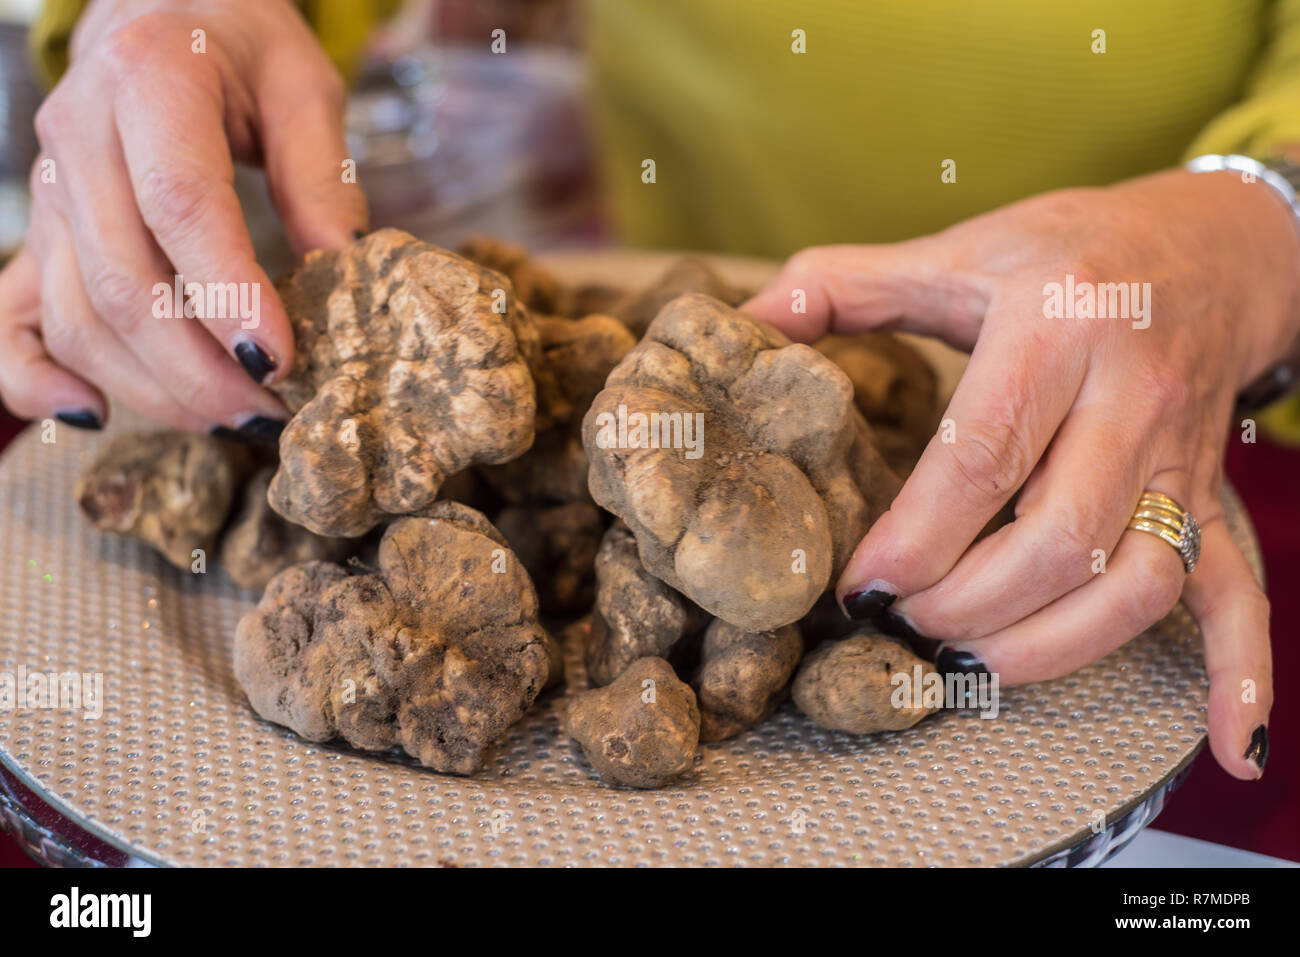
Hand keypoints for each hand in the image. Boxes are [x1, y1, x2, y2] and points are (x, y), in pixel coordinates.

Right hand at [0, 0, 364, 433]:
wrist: (162, 10)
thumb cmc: (241, 49)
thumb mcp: (302, 85)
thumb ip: (321, 175)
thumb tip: (345, 270)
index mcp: (148, 79)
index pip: (178, 203)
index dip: (226, 292)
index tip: (279, 360)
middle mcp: (77, 135)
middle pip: (123, 280)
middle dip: (201, 367)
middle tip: (274, 413)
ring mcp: (49, 190)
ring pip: (79, 315)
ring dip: (155, 387)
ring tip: (238, 418)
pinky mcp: (42, 233)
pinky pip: (13, 319)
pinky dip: (36, 378)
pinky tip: (92, 414)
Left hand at [746, 168, 1299, 779]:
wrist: (1209, 245)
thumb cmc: (1068, 251)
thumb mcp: (958, 249)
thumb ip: (845, 284)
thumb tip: (743, 318)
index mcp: (1055, 327)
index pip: (983, 456)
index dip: (915, 538)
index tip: (859, 588)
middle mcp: (1131, 397)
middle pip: (1057, 538)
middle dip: (964, 605)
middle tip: (900, 623)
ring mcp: (1180, 458)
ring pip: (1137, 581)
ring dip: (1050, 647)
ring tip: (968, 664)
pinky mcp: (1213, 498)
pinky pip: (1240, 591)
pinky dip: (1238, 672)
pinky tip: (1224, 743)